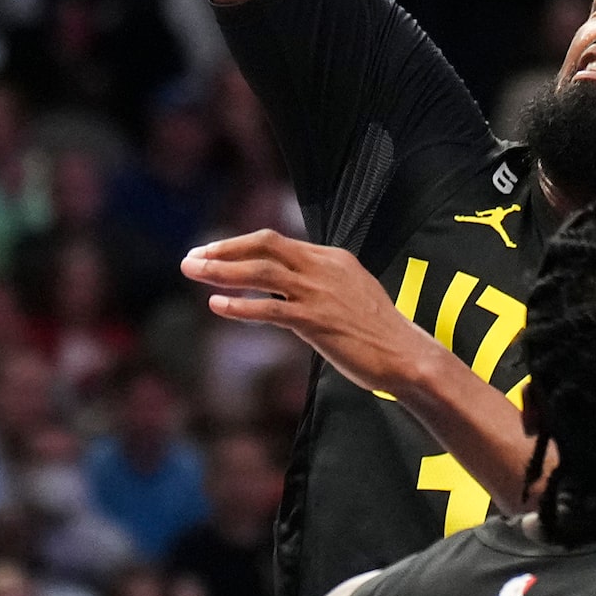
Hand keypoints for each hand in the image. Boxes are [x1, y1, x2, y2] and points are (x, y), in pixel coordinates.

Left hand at [181, 228, 427, 397]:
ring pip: (261, 273)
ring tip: (191, 272)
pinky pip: (269, 310)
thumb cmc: (378, 330)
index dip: (240, 245)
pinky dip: (239, 307)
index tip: (213, 252)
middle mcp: (324, 268)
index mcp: (333, 258)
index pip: (277, 242)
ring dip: (222, 271)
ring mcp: (319, 293)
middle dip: (224, 249)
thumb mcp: (350, 293)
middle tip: (191, 257)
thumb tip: (289, 290)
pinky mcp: (315, 321)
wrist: (404, 353)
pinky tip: (216, 306)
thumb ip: (321, 284)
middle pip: (265, 246)